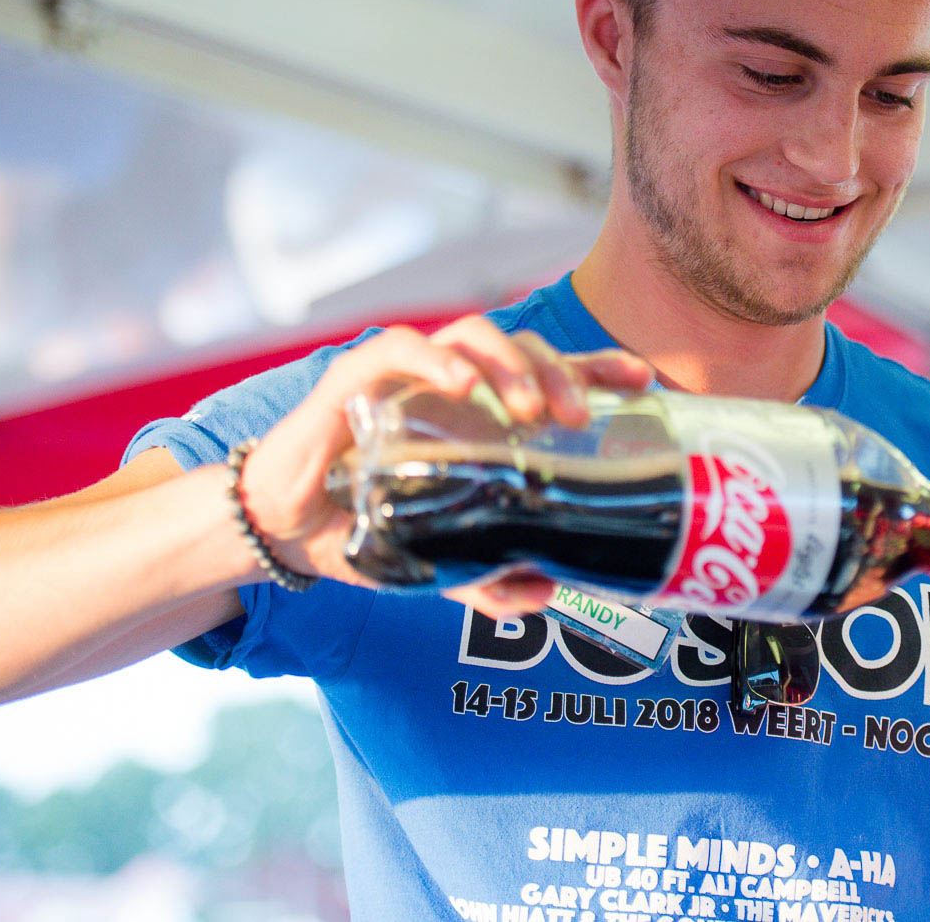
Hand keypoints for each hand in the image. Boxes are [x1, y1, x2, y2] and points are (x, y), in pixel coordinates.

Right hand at [235, 316, 653, 611]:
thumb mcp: (442, 560)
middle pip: (522, 348)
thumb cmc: (366, 527)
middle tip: (578, 418)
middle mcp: (452, 383)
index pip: (553, 373)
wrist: (283, 531)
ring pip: (471, 336)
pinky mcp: (355, 379)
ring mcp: (406, 375)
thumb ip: (492, 576)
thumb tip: (547, 594)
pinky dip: (434, 360)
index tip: (645, 383)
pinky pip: (399, 350)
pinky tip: (461, 387)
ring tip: (528, 410)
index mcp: (482, 410)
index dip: (601, 370)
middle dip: (560, 373)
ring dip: (508, 364)